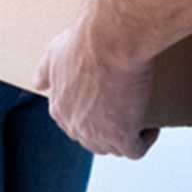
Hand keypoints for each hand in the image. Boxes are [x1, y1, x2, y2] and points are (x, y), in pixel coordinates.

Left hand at [35, 25, 159, 158]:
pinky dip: (145, 140)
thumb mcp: (55, 51)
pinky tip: (152, 127)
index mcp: (59, 107)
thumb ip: (45, 70)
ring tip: (140, 118)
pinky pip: (135, 150)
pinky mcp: (121, 135)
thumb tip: (39, 83)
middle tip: (126, 111)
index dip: (92, 117)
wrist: (111, 40)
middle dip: (109, 129)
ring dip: (127, 136)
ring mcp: (97, 133)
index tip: (107, 103)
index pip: (74, 124)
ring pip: (114, 148)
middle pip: (94, 141)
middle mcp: (75, 125)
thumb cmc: (86, 41)